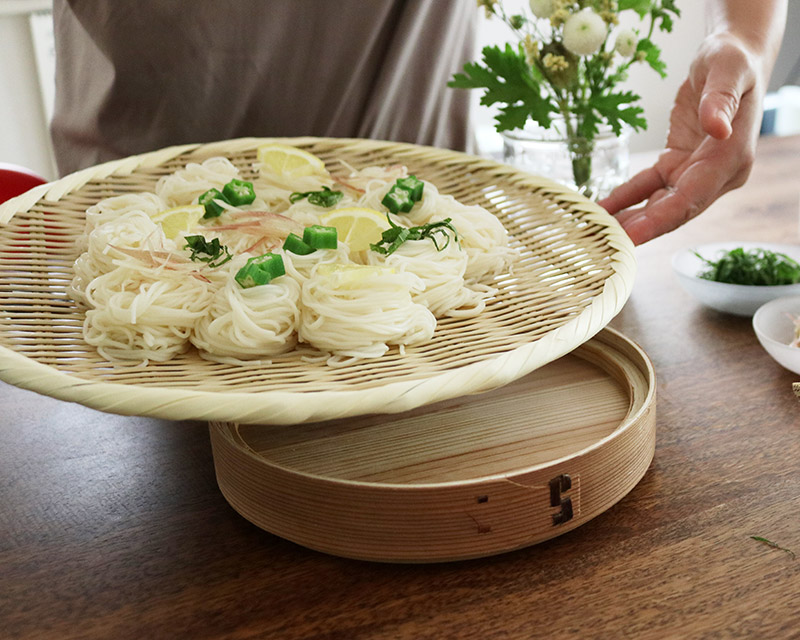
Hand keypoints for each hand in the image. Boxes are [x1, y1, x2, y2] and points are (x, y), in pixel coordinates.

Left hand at [599, 32, 763, 244]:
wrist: (733, 57)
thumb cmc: (734, 61)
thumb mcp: (728, 71)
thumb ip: (720, 100)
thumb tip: (718, 128)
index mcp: (732, 158)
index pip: (693, 197)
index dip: (660, 220)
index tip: (631, 237)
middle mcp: (716, 174)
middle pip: (674, 211)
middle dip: (638, 229)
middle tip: (603, 245)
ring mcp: (695, 173)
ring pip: (658, 205)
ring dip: (628, 220)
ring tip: (595, 234)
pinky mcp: (676, 165)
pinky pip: (646, 188)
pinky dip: (624, 200)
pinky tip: (600, 211)